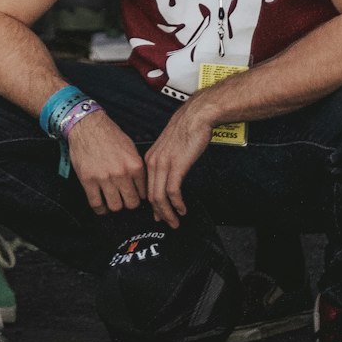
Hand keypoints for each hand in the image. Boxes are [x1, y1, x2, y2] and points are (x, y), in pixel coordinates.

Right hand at [68, 110, 147, 214]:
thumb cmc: (108, 134)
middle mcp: (121, 173)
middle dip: (128, 202)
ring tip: (112, 200)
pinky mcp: (88, 180)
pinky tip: (101, 204)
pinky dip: (100, 209)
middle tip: (124, 198)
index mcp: (134, 164)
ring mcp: (104, 178)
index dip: (139, 195)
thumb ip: (136, 167)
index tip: (134, 194)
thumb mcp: (130, 148)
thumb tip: (141, 186)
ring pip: (115, 207)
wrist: (86, 125)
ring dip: (114, 205)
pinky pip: (96, 204)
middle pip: (131, 203)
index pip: (143, 193)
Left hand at [143, 96, 215, 227]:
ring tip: (175, 222)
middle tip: (168, 224)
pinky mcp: (176, 166)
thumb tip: (168, 181)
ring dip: (168, 213)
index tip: (159, 215)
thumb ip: (165, 164)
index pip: (146, 188)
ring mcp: (164, 164)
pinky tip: (182, 209)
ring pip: (160, 197)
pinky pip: (172, 191)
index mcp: (150, 158)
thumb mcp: (169, 149)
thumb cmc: (185, 131)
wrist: (195, 117)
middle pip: (151, 196)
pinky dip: (177, 204)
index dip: (152, 205)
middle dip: (160, 213)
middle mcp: (153, 162)